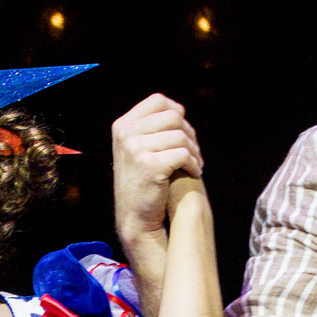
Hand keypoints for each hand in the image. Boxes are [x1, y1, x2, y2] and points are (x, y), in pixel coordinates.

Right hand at [110, 93, 201, 247]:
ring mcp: (135, 149)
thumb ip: (152, 127)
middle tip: (193, 151)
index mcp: (122, 126)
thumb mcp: (137, 147)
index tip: (182, 131)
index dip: (176, 112)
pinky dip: (193, 164)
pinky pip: (184, 154)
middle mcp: (125, 134)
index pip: (158, 101)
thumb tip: (179, 109)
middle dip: (189, 134)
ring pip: (181, 136)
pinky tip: (193, 172)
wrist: (135, 215)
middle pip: (173, 117)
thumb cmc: (142, 180)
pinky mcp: (150, 165)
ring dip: (194, 151)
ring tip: (194, 163)